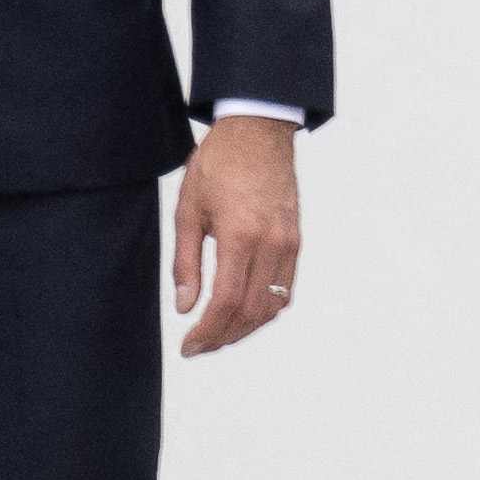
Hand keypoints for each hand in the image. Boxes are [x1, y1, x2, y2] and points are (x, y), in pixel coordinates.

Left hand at [172, 115, 303, 356]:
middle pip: (252, 311)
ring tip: (219, 333)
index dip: (207, 332)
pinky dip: (265, 308)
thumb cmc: (219, 165)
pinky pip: (285, 288)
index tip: (189, 347)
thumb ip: (186, 263)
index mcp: (241, 236)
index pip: (227, 302)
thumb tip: (185, 307)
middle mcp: (271, 244)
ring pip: (273, 305)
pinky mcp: (295, 240)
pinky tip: (243, 310)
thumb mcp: (188, 211)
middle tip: (200, 346)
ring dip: (246, 327)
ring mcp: (289, 243)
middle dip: (224, 337)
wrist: (258, 132)